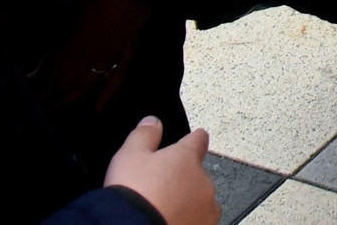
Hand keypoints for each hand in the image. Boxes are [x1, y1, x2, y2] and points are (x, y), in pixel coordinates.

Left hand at [38, 0, 154, 112]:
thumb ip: (55, 20)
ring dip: (69, 95)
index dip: (39, 82)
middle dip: (49, 93)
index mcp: (78, 43)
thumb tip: (32, 29)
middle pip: (67, 80)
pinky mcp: (128, 50)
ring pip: (88, 82)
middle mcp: (94, 56)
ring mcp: (112, 55)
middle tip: (33, 106)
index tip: (24, 91)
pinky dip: (106, 93)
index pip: (54, 70)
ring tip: (54, 108)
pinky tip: (97, 108)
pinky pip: (117, 76)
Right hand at [104, 116, 220, 224]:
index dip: (193, 139)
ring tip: (164, 209)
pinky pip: (198, 221)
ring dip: (188, 202)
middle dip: (183, 179)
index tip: (194, 139)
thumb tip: (153, 121)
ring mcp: (207, 209)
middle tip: (161, 189)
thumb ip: (144, 135)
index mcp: (187, 158)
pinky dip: (187, 220)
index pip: (198, 140)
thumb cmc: (133, 194)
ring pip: (200, 200)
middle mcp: (203, 182)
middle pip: (197, 174)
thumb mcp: (129, 157)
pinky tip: (169, 221)